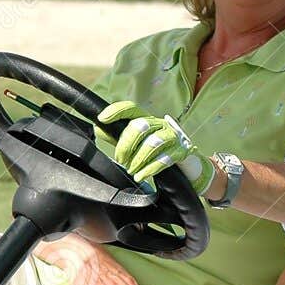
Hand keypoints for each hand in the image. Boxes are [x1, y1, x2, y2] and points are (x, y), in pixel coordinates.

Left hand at [98, 101, 214, 194]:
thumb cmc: (157, 151)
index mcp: (148, 119)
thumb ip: (118, 135)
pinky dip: (150, 169)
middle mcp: (161, 123)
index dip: (117, 110)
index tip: (102, 119)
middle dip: (126, 145)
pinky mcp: (182, 151)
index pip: (132, 108)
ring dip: (138, 159)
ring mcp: (173, 137)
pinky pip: (164, 159)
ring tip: (131, 170)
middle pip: (140, 126)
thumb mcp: (138, 142)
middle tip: (120, 160)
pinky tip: (141, 176)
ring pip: (152, 142)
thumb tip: (98, 128)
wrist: (186, 165)